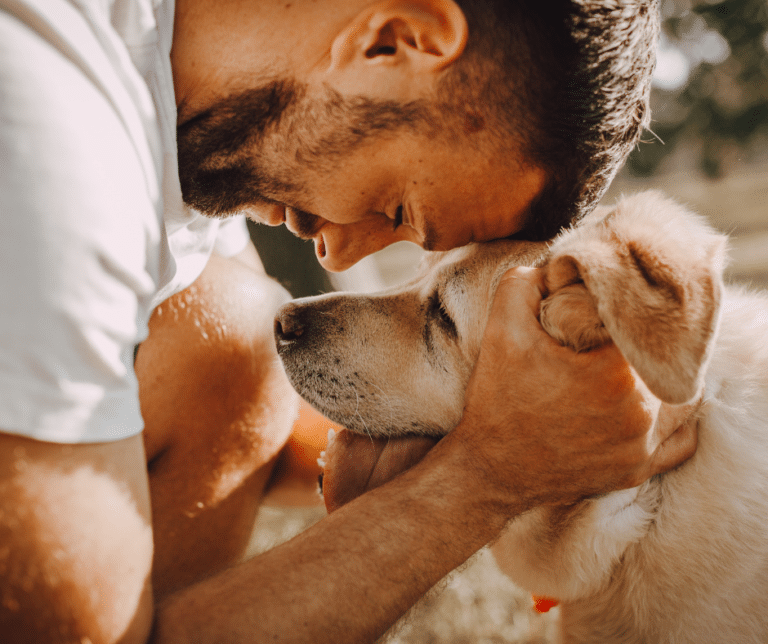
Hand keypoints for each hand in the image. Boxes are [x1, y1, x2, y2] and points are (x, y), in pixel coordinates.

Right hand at [452, 266, 698, 509]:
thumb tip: (554, 268)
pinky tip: (646, 405)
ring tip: (630, 368)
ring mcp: (642, 449)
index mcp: (616, 375)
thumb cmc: (497, 401)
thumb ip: (525, 283)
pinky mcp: (636, 472)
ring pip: (679, 399)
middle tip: (615, 339)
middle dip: (644, 346)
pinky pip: (678, 441)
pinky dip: (670, 421)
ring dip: (661, 379)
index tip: (606, 313)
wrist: (488, 469)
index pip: (645, 327)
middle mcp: (641, 415)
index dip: (627, 313)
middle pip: (665, 361)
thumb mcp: (501, 330)